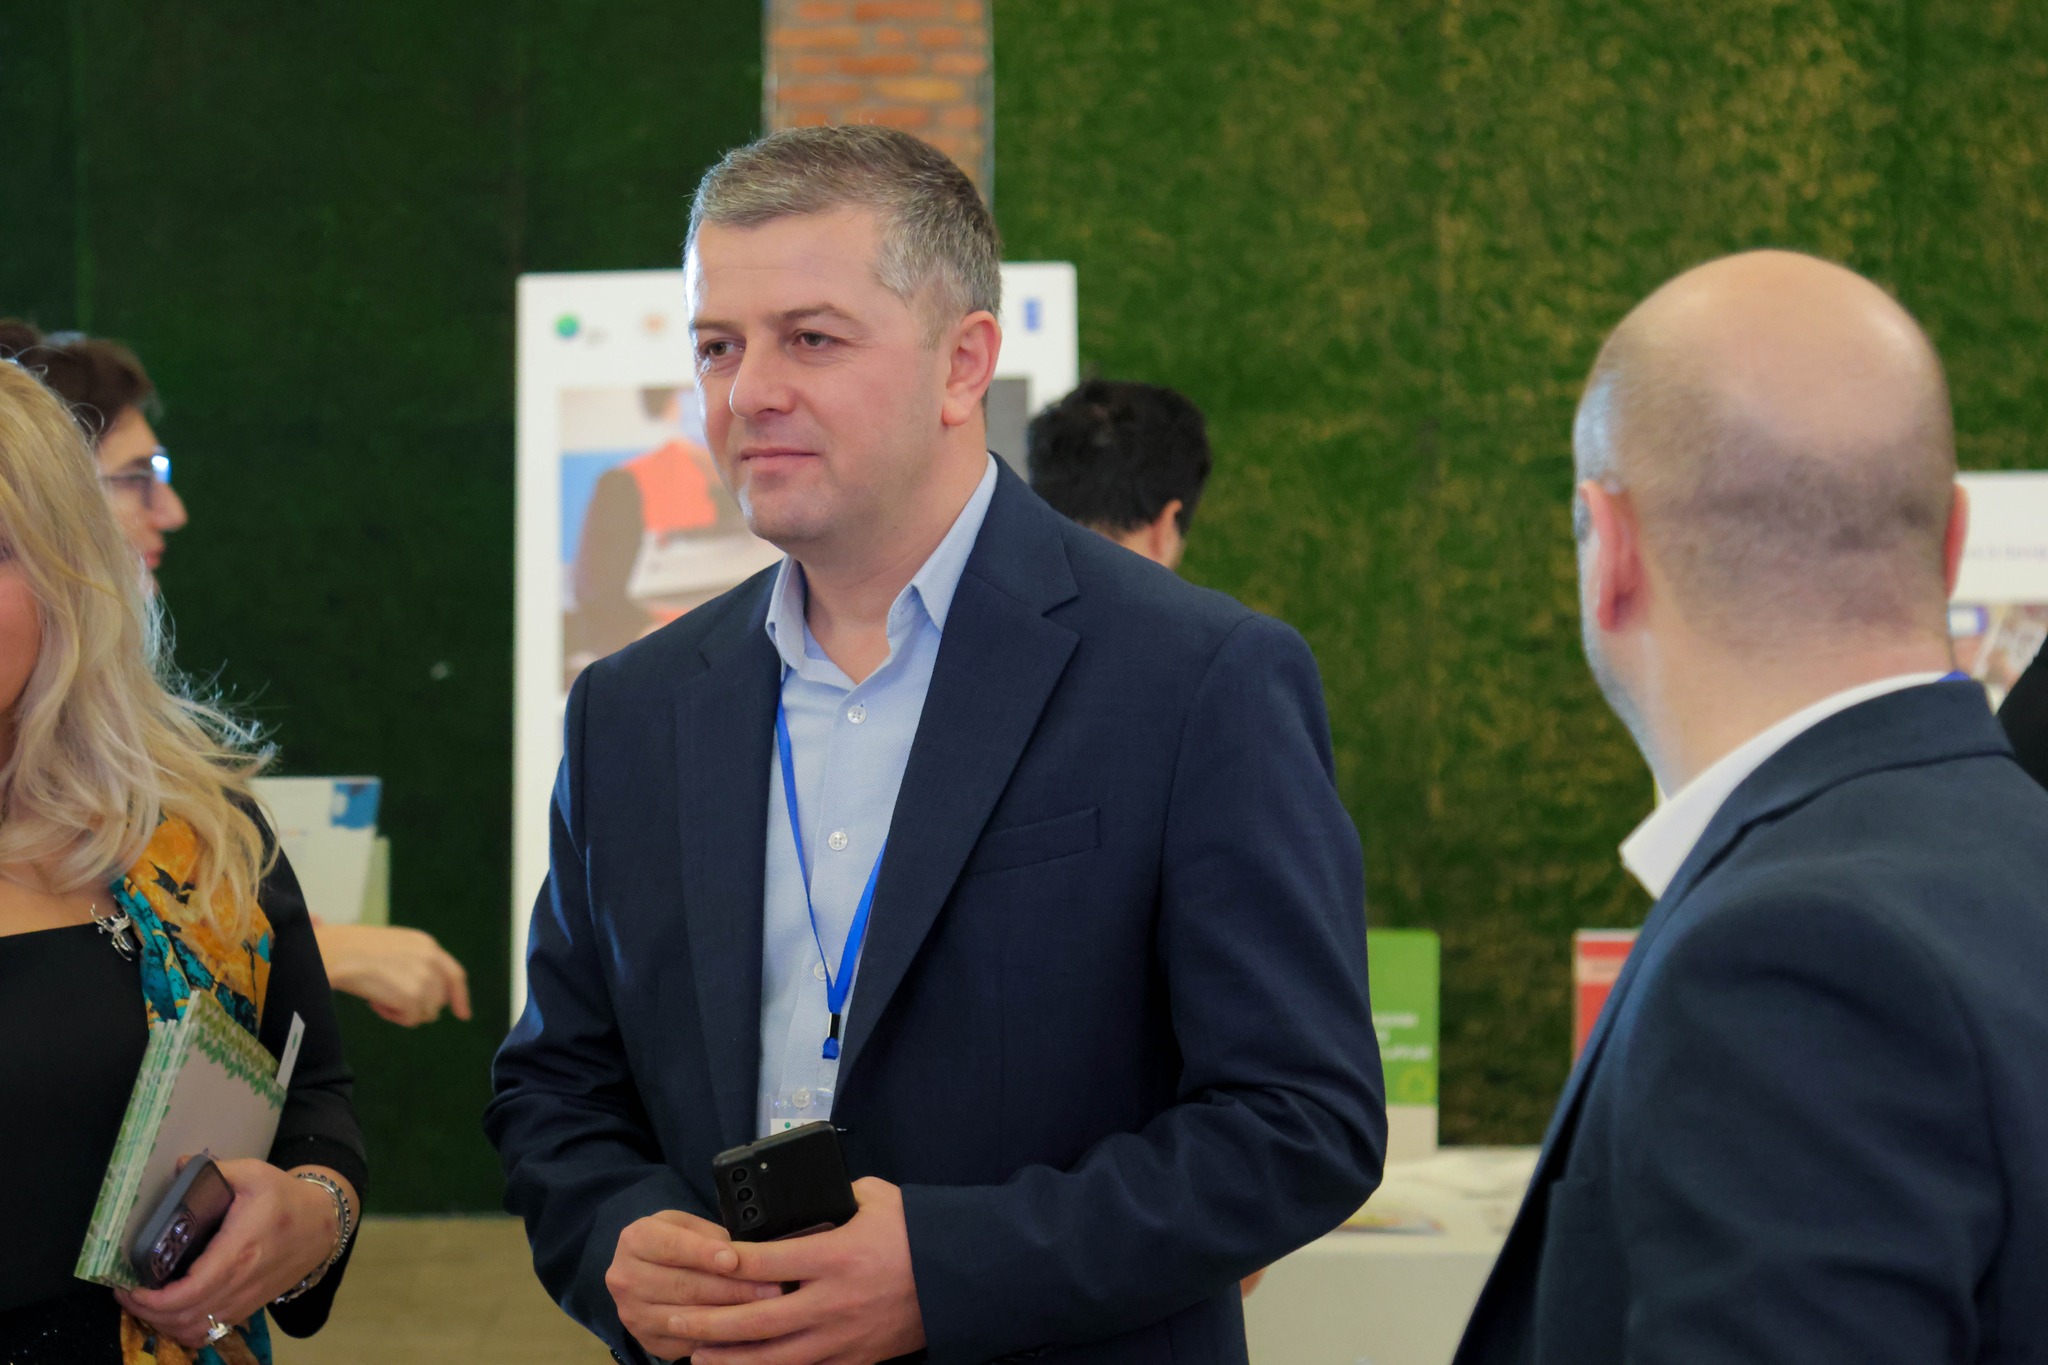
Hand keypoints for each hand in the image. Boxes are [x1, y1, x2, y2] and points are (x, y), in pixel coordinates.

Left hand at [116, 1160, 350, 1347]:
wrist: (322, 1224)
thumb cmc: (285, 1198)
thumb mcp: (255, 1174)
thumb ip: (217, 1171)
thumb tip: (178, 1166)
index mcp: (239, 1251)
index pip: (189, 1292)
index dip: (152, 1299)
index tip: (128, 1286)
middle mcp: (242, 1283)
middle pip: (186, 1317)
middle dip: (148, 1311)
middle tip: (127, 1292)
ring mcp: (246, 1300)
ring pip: (196, 1331)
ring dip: (164, 1324)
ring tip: (146, 1303)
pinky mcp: (249, 1307)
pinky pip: (210, 1333)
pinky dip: (185, 1331)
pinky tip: (173, 1314)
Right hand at [313, 922, 471, 1025]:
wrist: (335, 953)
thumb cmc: (353, 950)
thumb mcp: (394, 948)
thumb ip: (416, 965)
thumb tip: (431, 997)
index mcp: (427, 944)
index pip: (455, 975)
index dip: (460, 997)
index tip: (464, 1014)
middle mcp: (431, 959)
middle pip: (439, 1000)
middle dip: (418, 1006)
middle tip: (388, 998)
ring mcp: (424, 978)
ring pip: (426, 1013)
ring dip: (402, 1011)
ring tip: (378, 997)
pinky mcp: (412, 996)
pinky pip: (411, 1019)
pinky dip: (392, 1016)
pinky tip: (375, 1002)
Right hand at [608, 1210, 779, 1360]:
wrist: (645, 1270)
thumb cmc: (676, 1241)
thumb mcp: (689, 1224)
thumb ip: (711, 1237)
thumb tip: (745, 1259)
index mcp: (636, 1240)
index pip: (671, 1247)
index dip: (704, 1254)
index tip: (734, 1260)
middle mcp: (625, 1278)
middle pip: (683, 1286)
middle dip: (731, 1288)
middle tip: (769, 1289)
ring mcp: (632, 1314)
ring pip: (686, 1318)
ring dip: (729, 1316)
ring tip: (764, 1308)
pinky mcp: (645, 1340)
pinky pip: (687, 1343)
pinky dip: (718, 1338)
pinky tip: (745, 1330)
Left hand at [679, 1177, 924, 1364]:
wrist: (961, 1278)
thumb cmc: (918, 1233)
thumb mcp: (876, 1198)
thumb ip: (834, 1197)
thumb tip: (802, 1199)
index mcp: (836, 1256)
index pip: (766, 1262)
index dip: (728, 1263)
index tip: (700, 1262)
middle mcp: (832, 1302)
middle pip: (756, 1320)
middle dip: (709, 1323)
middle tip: (674, 1321)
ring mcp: (842, 1338)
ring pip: (773, 1359)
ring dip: (730, 1358)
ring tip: (695, 1355)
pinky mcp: (854, 1360)